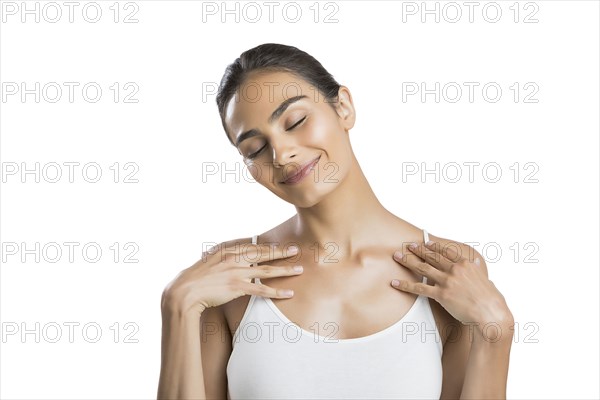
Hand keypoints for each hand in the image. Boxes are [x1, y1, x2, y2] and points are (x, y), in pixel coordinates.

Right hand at [161, 242, 303, 316]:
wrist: (184, 291)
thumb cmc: (195, 279)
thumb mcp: (208, 262)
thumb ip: (221, 259)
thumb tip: (228, 260)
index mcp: (227, 250)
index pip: (253, 245)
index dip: (268, 245)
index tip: (280, 244)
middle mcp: (234, 258)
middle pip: (264, 253)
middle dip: (282, 251)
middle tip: (297, 250)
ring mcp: (237, 272)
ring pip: (267, 270)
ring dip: (285, 270)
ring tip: (300, 269)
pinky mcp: (238, 287)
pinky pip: (262, 289)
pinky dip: (277, 292)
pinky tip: (289, 293)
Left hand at [391, 240, 511, 326]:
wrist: (491, 314)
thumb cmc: (492, 300)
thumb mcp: (486, 280)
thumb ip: (477, 271)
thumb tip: (476, 263)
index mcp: (466, 264)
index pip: (446, 251)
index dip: (434, 246)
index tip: (426, 242)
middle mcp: (455, 270)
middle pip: (432, 256)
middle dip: (418, 249)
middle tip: (407, 245)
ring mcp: (447, 281)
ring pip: (423, 268)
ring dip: (408, 261)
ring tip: (397, 256)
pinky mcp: (441, 294)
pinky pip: (419, 288)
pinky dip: (405, 285)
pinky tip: (395, 282)